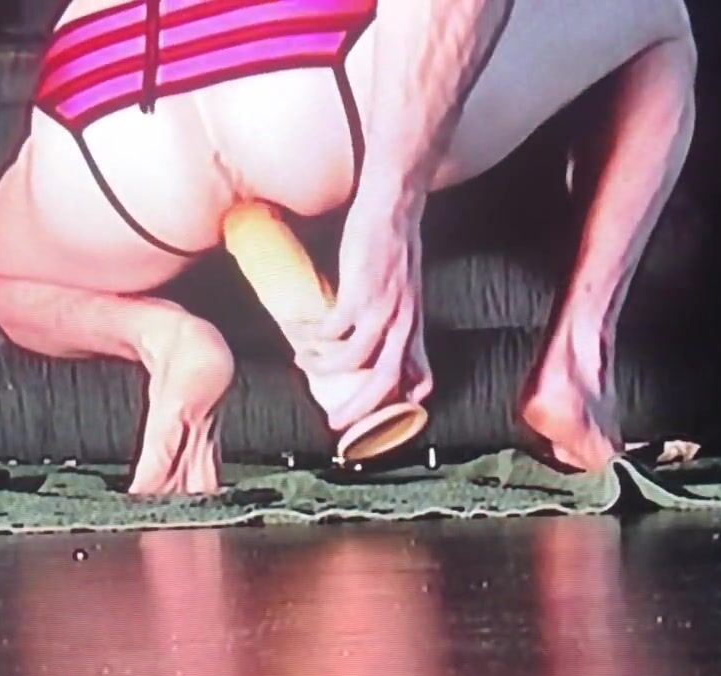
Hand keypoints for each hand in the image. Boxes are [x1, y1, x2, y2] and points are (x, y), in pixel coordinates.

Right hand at [293, 193, 429, 430]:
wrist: (394, 206)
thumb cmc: (395, 248)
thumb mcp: (407, 293)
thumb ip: (400, 322)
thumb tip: (384, 350)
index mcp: (415, 326)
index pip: (421, 380)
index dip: (402, 408)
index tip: (377, 422)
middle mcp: (404, 323)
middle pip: (385, 381)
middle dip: (358, 408)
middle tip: (334, 423)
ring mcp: (383, 309)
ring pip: (354, 359)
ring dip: (324, 367)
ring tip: (303, 360)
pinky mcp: (360, 292)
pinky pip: (332, 329)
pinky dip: (312, 336)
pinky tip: (299, 330)